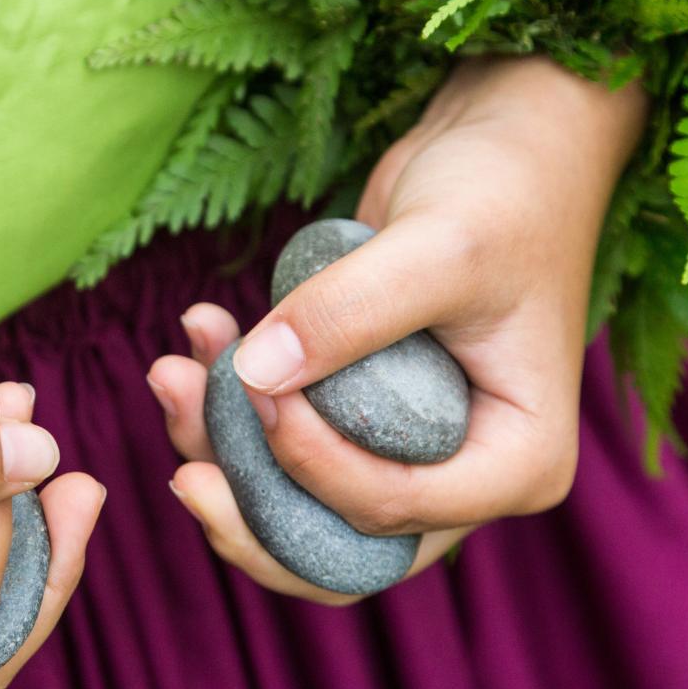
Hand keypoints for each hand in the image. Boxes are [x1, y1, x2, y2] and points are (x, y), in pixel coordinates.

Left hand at [148, 56, 646, 602]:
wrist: (505, 139)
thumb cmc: (503, 190)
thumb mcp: (438, 248)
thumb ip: (349, 315)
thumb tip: (252, 378)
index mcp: (517, 462)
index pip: (394, 511)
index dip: (310, 467)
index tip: (254, 388)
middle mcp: (465, 474)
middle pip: (338, 549)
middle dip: (248, 513)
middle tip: (180, 470)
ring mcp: (410, 447)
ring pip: (296, 504)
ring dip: (223, 452)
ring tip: (170, 371)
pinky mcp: (362, 410)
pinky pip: (285, 440)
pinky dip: (233, 403)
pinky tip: (200, 331)